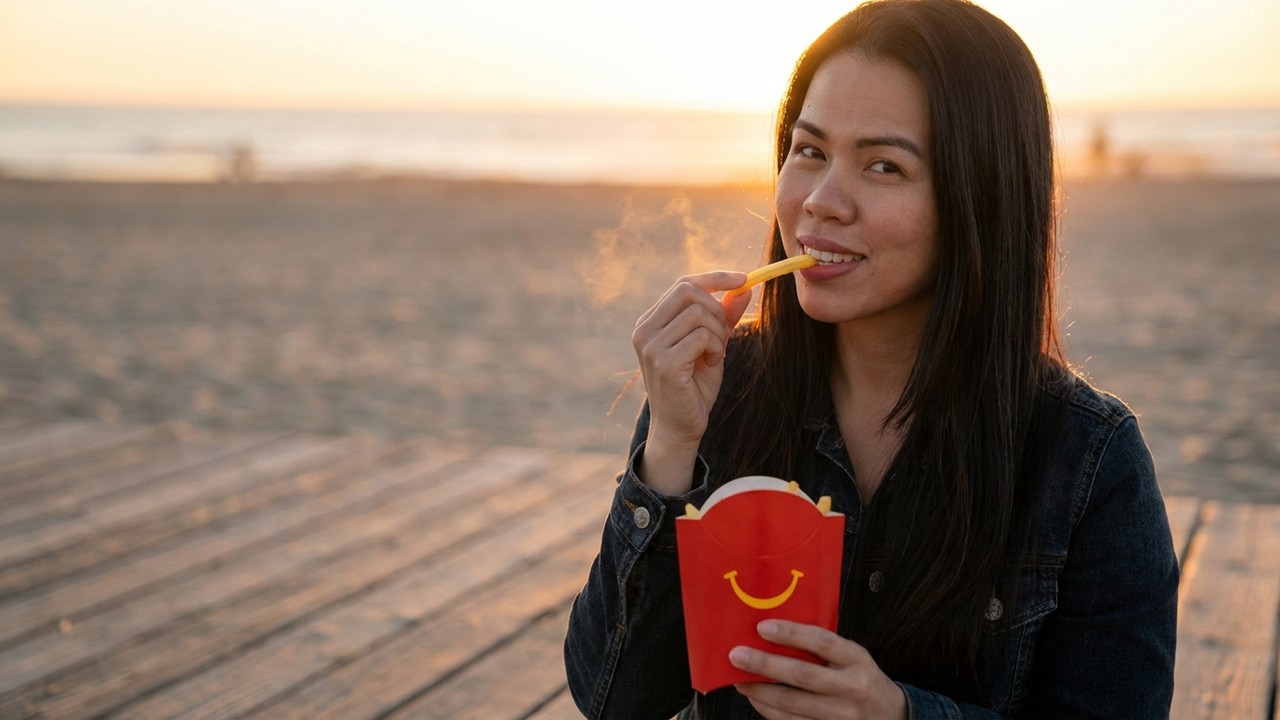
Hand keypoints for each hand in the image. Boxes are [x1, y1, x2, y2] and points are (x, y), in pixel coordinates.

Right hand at [631, 271, 750, 493]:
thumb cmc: (694, 386)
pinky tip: (711, 365)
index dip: (715, 278)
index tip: (744, 278)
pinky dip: (716, 348)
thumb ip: (724, 316)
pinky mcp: (664, 362)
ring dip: (719, 333)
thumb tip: (744, 287)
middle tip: (723, 336)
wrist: (680, 427)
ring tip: (715, 355)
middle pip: (689, 291)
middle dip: (717, 309)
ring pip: (699, 314)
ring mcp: (650, 346)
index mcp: (651, 322)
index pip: (683, 283)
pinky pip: (702, 336)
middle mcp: (644, 330)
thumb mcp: (712, 345)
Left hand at [730, 620, 907, 719]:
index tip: (762, 627)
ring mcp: (841, 715)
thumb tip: (773, 632)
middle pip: (802, 676)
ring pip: (792, 704)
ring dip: (760, 692)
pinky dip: (769, 711)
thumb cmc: (860, 678)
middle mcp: (851, 688)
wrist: (890, 716)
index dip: (791, 634)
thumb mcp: (852, 656)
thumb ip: (822, 647)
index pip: (823, 642)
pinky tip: (755, 699)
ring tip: (738, 679)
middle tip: (736, 656)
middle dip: (764, 665)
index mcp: (857, 659)